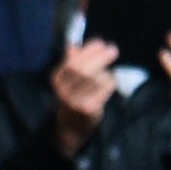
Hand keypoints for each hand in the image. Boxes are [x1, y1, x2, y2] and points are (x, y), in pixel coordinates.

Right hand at [49, 39, 121, 153]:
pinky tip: (109, 81)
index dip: (88, 51)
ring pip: (96, 79)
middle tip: (113, 49)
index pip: (72, 62)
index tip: (100, 43)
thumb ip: (70, 62)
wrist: (71, 126)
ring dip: (106, 71)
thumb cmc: (72, 96)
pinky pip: (104, 90)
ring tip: (108, 71)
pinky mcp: (89, 110)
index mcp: (58, 80)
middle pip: (84, 70)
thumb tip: (73, 45)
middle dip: (100, 57)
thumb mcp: (67, 79)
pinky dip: (110, 82)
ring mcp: (76, 102)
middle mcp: (64, 91)